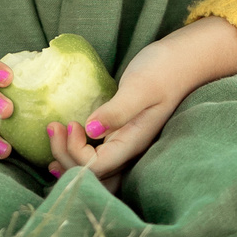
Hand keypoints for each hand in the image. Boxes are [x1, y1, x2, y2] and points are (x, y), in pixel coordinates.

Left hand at [50, 17, 236, 189]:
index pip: (97, 167)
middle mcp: (128, 150)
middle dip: (65, 158)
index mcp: (133, 143)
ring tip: (53, 139)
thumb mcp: (140, 87)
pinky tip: (66, 139)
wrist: (183, 59)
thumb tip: (90, 130)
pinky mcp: (120, 133)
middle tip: (53, 128)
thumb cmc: (164, 70)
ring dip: (69, 160)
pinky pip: (96, 154)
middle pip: (92, 176)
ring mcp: (125, 143)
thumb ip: (117, 110)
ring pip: (94, 170)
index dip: (76, 152)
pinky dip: (76, 152)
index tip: (71, 123)